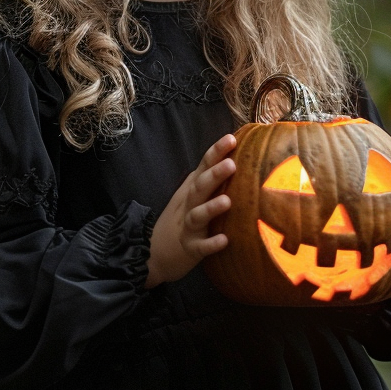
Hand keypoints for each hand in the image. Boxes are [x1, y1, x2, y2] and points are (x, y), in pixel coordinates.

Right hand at [145, 133, 236, 287]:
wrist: (153, 250)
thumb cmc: (182, 219)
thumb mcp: (192, 195)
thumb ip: (210, 180)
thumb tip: (238, 159)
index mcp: (191, 189)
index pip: (204, 166)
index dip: (216, 152)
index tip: (231, 138)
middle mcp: (189, 204)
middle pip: (199, 187)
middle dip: (214, 175)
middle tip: (231, 164)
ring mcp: (188, 226)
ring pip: (198, 215)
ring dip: (211, 208)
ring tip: (227, 201)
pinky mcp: (189, 248)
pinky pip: (200, 246)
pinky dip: (211, 244)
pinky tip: (224, 240)